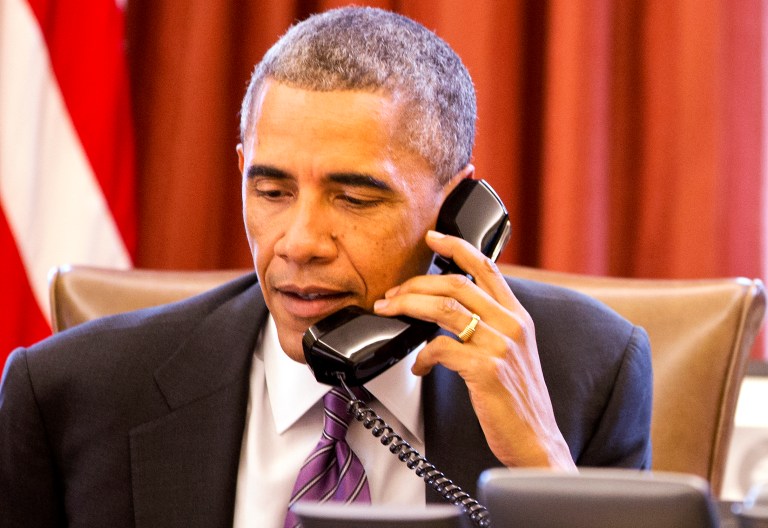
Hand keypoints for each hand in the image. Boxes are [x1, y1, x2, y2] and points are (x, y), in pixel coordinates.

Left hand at [373, 230, 576, 470]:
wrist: (536, 440)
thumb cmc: (518, 399)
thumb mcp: (514, 352)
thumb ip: (491, 325)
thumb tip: (449, 309)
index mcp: (518, 316)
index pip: (486, 267)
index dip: (457, 247)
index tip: (432, 238)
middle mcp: (512, 324)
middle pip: (456, 285)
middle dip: (415, 284)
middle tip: (391, 294)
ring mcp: (501, 346)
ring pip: (444, 309)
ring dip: (408, 307)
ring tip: (390, 312)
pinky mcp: (487, 370)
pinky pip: (441, 349)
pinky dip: (421, 355)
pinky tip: (417, 365)